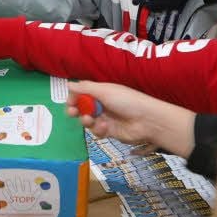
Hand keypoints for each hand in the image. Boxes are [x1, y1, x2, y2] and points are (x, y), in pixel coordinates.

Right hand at [66, 81, 196, 157]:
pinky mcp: (110, 132)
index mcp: (102, 92)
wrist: (147, 120)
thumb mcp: (105, 91)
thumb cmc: (128, 101)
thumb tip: (69, 84)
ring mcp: (106, 118)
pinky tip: (105, 127)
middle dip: (76, 110)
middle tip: (72, 113)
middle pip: (83, 107)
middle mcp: (103, 104)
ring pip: (88, 121)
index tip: (70, 102)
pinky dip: (98, 130)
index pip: (83, 93)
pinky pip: (97, 131)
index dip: (75, 98)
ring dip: (87, 121)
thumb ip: (86, 88)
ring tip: (90, 120)